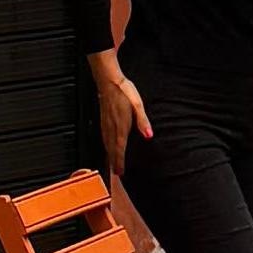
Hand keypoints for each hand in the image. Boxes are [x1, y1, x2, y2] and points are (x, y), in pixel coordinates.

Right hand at [89, 54, 140, 172]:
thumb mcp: (137, 105)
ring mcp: (105, 123)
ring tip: (111, 163)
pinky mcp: (103, 118)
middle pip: (111, 148)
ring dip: (109, 154)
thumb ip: (143, 121)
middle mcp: (111, 127)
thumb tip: (149, 135)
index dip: (120, 161)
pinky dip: (105, 145)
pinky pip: (103, 136)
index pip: (119, 148)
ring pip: (106, 143)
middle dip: (114, 161)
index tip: (120, 172)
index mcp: (120, 125)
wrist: (108, 80)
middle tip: (116, 173)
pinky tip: (107, 145)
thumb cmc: (124, 91)